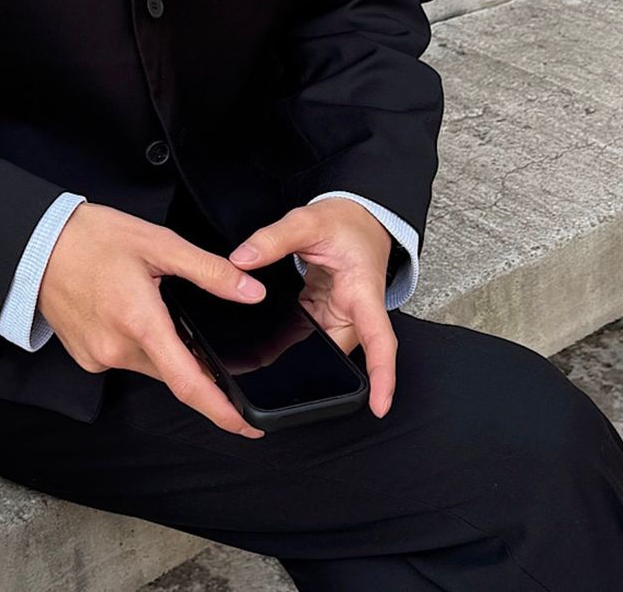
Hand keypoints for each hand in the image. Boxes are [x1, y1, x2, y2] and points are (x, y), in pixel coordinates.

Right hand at [38, 201, 268, 437]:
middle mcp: (117, 349)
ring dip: (162, 345)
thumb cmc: (92, 238)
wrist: (37, 243)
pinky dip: (137, 342)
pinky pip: (125, 358)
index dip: (222, 410)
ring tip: (147, 300)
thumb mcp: (159, 243)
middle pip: (172, 370)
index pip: (189, 382)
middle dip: (190, 356)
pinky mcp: (86, 356)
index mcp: (140, 322)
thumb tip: (251, 292)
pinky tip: (128, 310)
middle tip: (187, 318)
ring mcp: (98, 357)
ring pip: (150, 364)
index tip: (248, 426)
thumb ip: (209, 271)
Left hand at [228, 198, 396, 417]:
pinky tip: (262, 342)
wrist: (356, 217)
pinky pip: (309, 335)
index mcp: (362, 291)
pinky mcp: (324, 313)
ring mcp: (339, 314)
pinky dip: (289, 339)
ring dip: (297, 355)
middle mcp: (355, 310)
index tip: (378, 406)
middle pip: (340, 353)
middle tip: (276, 380)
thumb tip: (242, 259)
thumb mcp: (305, 222)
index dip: (382, 375)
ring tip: (260, 358)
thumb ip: (272, 240)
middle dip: (316, 372)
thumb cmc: (345, 221)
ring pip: (321, 347)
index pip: (380, 339)